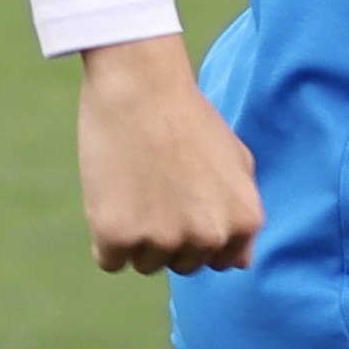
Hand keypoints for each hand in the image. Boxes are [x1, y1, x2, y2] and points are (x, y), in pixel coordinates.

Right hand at [70, 36, 262, 272]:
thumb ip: (242, 214)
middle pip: (180, 264)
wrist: (142, 84)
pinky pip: (109, 261)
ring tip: (136, 185)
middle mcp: (209, 237)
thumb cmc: (188, 118)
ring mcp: (163, 239)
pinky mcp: (117, 236)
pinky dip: (105, 236)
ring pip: (143, 262)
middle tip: (156, 184)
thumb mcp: (237, 161)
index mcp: (244, 222)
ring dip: (135, 235)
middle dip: (166, 233)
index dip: (195, 230)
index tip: (183, 196)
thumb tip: (240, 263)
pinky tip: (112, 196)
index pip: (217, 261)